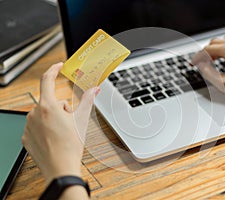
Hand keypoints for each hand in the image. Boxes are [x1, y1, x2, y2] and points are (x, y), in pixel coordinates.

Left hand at [22, 63, 99, 183]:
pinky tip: (53, 139)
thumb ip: (88, 100)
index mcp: (47, 106)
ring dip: (53, 118)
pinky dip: (45, 129)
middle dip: (61, 108)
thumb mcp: (81, 119)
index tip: (58, 66)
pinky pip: (36, 126)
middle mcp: (34, 114)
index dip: (53, 70)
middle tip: (70, 121)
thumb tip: (95, 89)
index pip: (47, 80)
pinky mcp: (26, 137)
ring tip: (62, 133)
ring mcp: (28, 126)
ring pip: (43, 114)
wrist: (61, 168)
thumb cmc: (70, 145)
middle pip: (49, 101)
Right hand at [192, 36, 224, 98]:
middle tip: (202, 62)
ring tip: (214, 60)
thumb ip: (208, 74)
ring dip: (217, 49)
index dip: (198, 57)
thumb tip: (202, 67)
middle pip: (216, 42)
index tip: (193, 63)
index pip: (207, 50)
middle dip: (206, 52)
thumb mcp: (224, 84)